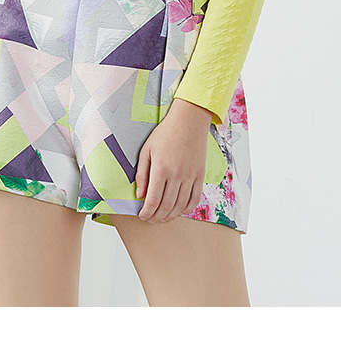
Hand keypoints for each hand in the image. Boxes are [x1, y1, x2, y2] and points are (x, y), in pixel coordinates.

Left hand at [136, 98, 212, 223]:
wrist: (188, 121)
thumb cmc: (165, 133)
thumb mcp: (146, 150)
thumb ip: (142, 174)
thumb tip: (140, 195)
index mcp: (161, 169)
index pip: (153, 200)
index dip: (146, 212)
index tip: (142, 216)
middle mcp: (176, 175)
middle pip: (166, 206)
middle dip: (156, 217)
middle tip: (151, 219)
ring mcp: (190, 176)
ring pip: (180, 206)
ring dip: (170, 216)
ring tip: (162, 218)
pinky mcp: (200, 175)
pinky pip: (195, 199)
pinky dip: (186, 209)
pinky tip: (179, 211)